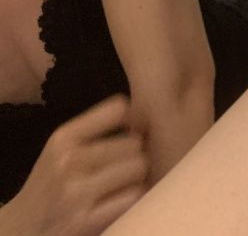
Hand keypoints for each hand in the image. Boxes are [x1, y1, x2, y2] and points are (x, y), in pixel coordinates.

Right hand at [6, 94, 147, 235]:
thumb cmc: (51, 184)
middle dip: (134, 154)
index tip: (131, 131)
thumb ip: (94, 129)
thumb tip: (141, 118)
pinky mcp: (85, 221)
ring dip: (136, 177)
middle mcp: (68, 161)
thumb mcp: (60, 149)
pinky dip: (131, 198)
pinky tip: (118, 202)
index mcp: (63, 138)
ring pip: (138, 167)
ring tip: (122, 184)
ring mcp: (76, 193)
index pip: (117, 109)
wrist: (21, 230)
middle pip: (134, 143)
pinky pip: (133, 196)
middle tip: (123, 166)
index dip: (132, 120)